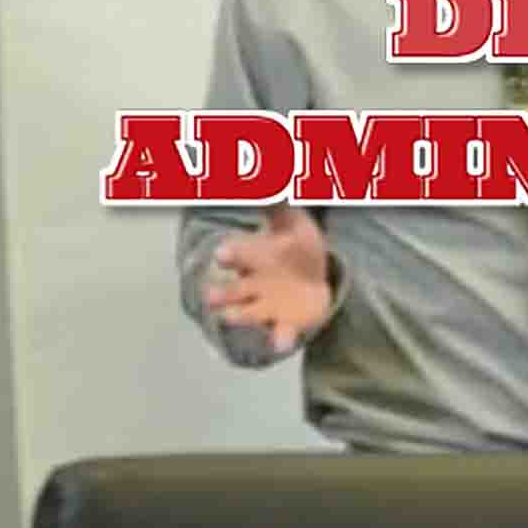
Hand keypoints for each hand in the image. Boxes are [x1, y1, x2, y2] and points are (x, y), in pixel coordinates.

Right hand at [203, 204, 332, 352]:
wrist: (318, 279)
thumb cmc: (298, 248)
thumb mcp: (295, 224)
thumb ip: (281, 208)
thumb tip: (271, 185)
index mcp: (253, 256)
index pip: (237, 254)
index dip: (230, 254)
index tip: (222, 254)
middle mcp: (252, 285)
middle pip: (229, 290)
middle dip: (219, 293)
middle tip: (210, 294)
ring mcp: (267, 306)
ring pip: (244, 314)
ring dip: (237, 316)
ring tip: (229, 317)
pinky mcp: (285, 323)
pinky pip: (281, 333)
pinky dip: (280, 337)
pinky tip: (280, 341)